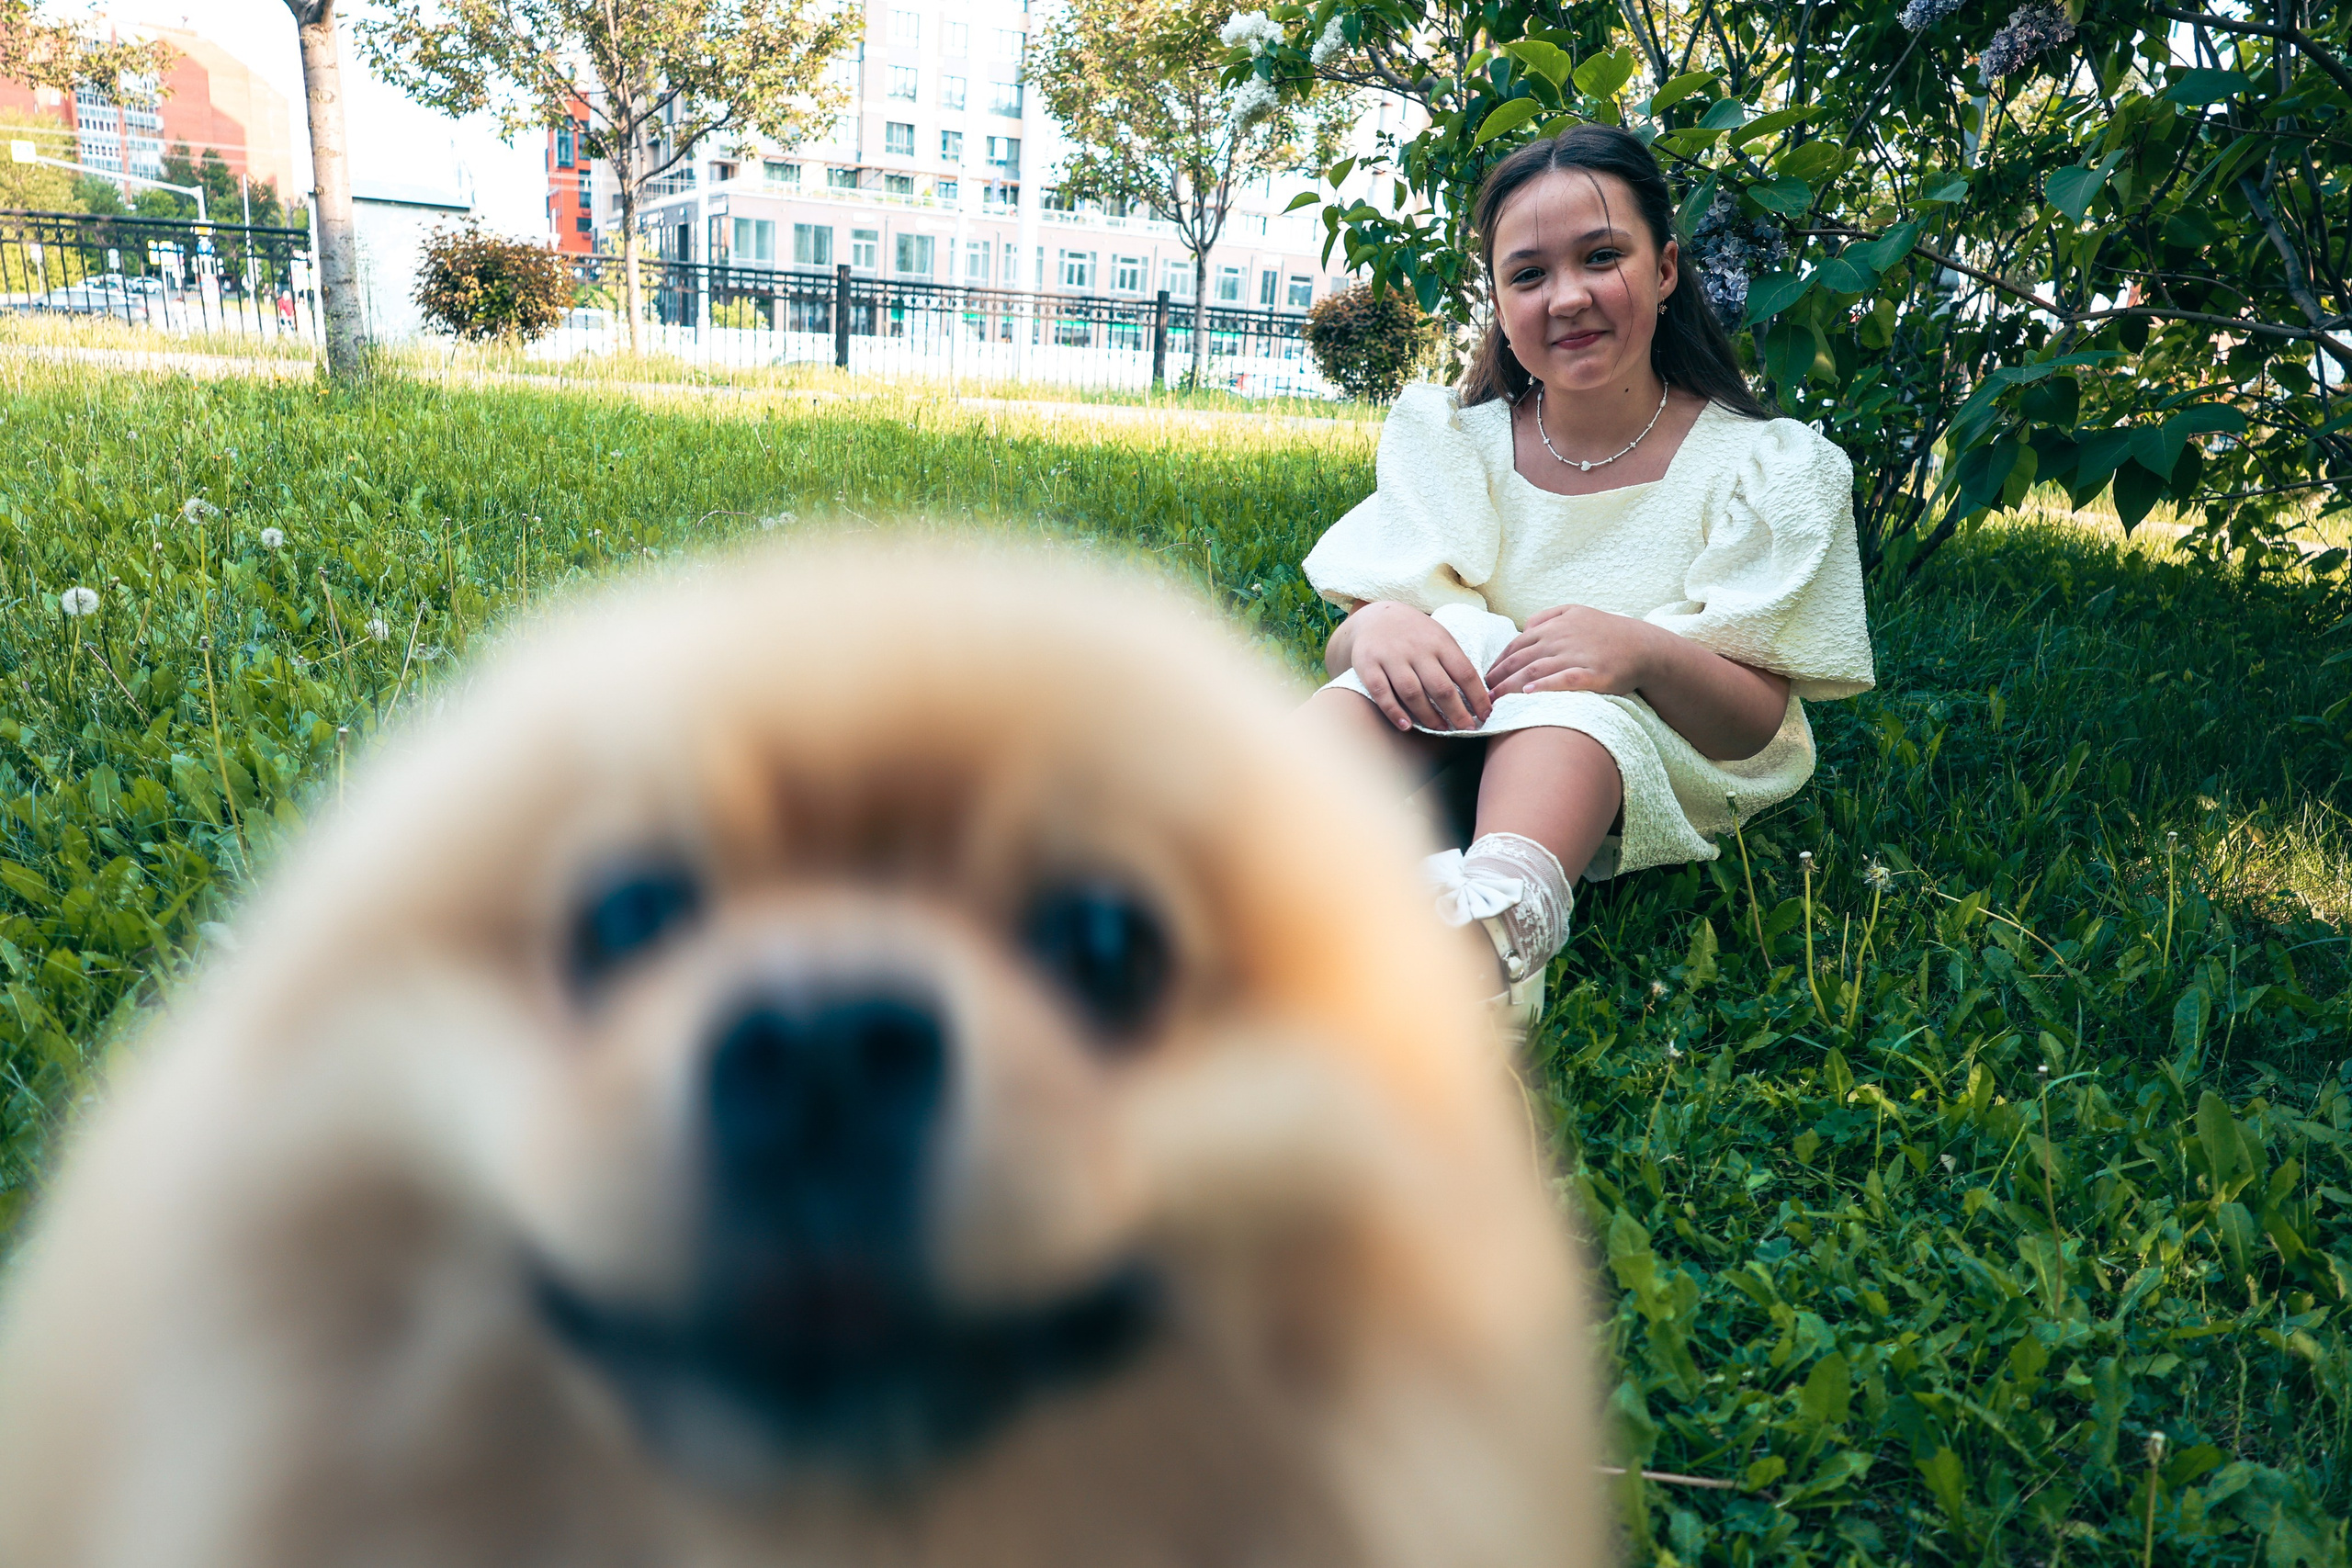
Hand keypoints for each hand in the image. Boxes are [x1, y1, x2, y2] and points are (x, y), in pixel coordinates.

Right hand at [1343, 601, 1492, 731]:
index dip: (1477, 697)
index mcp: (1439, 641)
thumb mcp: (1439, 637)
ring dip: (1429, 716)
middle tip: (1466, 728)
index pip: (1464, 672)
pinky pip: (1382, 693)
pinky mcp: (1368, 666)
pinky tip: (1407, 726)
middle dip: (1457, 712)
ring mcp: (1391, 657)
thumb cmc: (1415, 634)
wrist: (1375, 616)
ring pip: (1412, 693)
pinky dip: (1394, 712)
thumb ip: (1455, 661)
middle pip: (1440, 687)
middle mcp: (1416, 649)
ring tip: (1441, 729)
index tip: (1485, 715)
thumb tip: (1480, 694)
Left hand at [1485, 604, 1659, 697]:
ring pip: (1535, 670)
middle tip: (1481, 696)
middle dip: (1496, 678)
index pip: (1515, 646)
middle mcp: (1561, 639)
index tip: (1483, 680)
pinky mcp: (1592, 674)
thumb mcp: (1576, 612)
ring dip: (1510, 687)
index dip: (1496, 664)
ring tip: (1494, 701)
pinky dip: (1544, 686)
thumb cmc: (1606, 632)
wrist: (1643, 646)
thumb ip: (1547, 616)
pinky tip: (1528, 693)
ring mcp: (1576, 656)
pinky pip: (1564, 680)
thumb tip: (1523, 629)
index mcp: (1554, 626)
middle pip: (1519, 659)